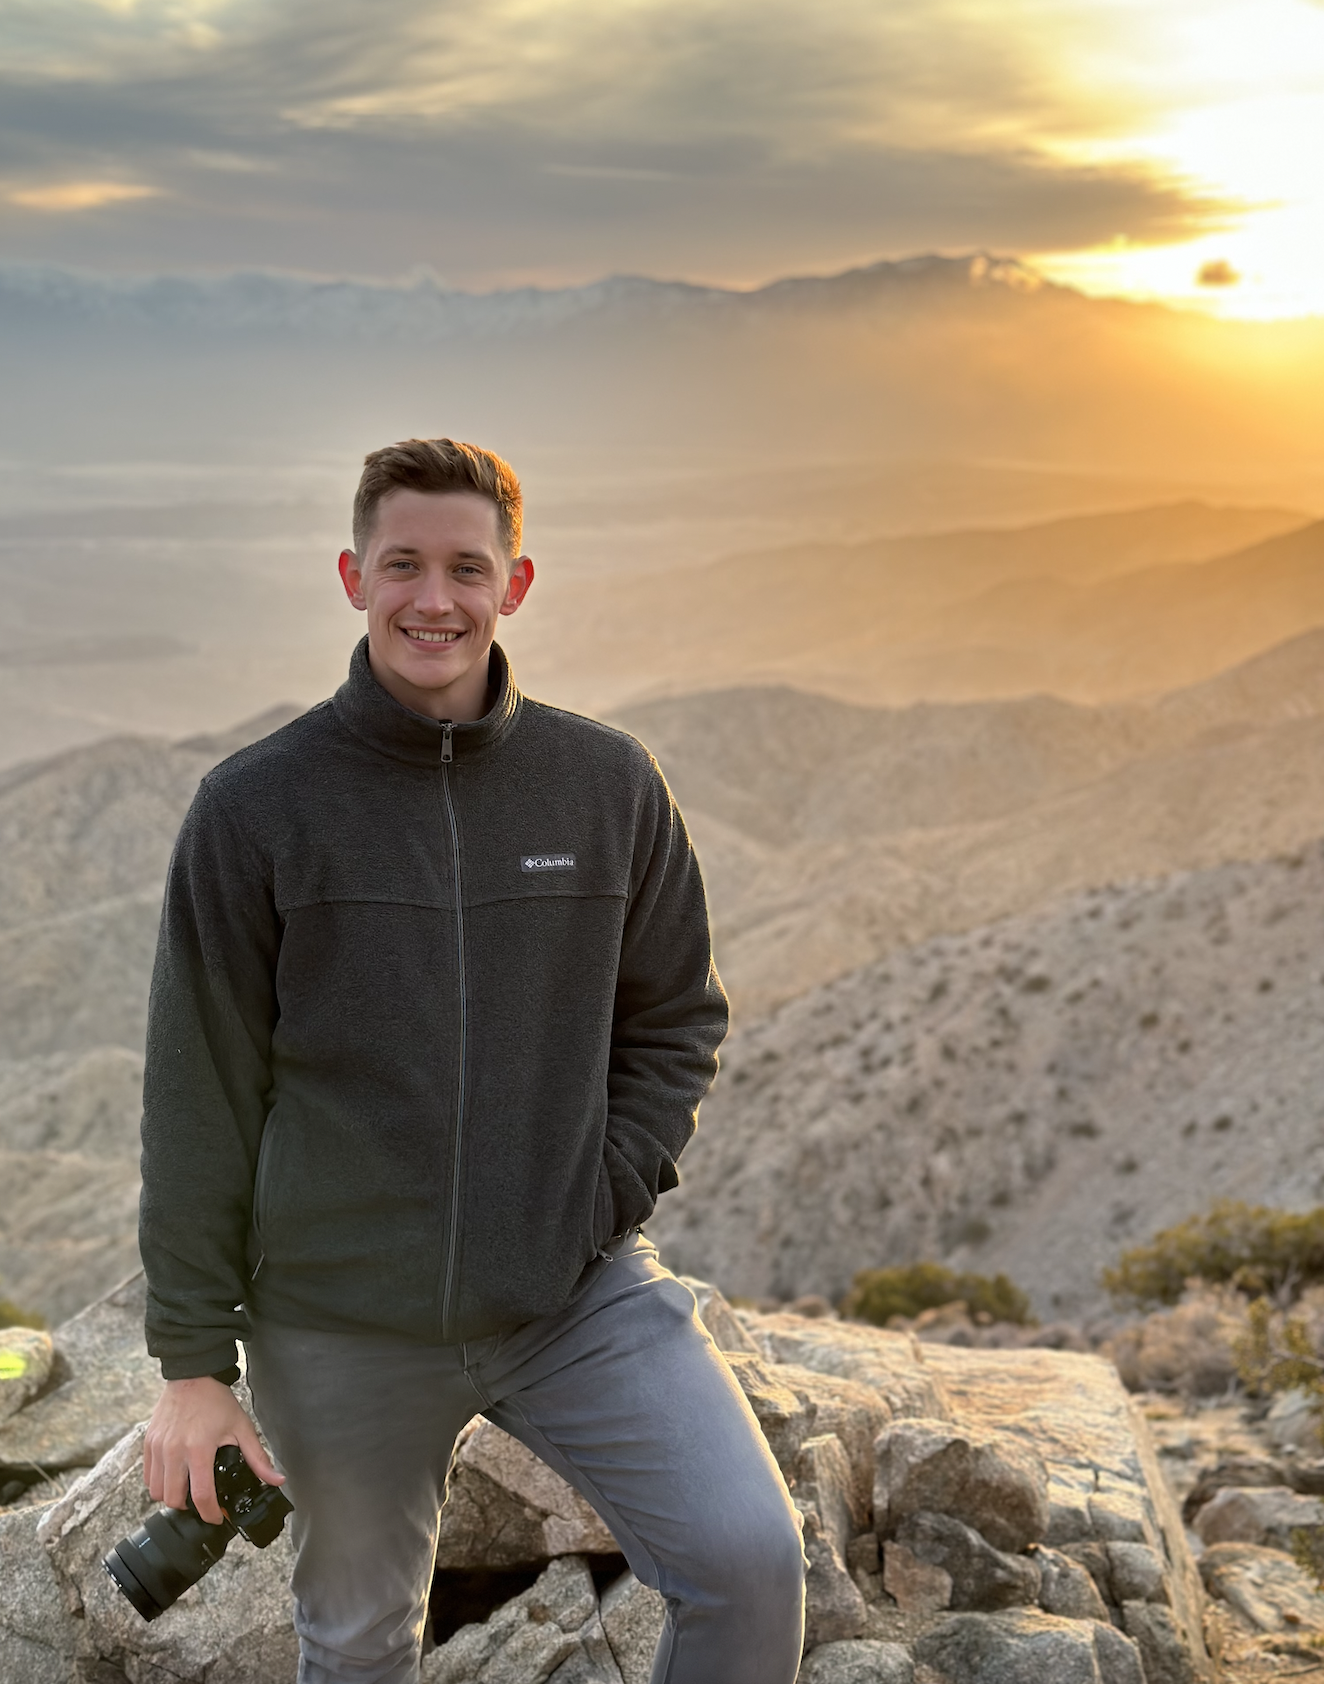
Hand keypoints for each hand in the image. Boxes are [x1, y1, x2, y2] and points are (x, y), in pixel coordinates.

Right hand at [143, 1377, 284, 1524]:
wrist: (192, 1376)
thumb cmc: (216, 1402)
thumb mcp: (242, 1427)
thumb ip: (258, 1458)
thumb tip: (277, 1479)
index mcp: (198, 1449)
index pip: (201, 1496)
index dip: (210, 1514)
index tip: (218, 1518)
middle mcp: (174, 1451)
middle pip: (174, 1500)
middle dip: (189, 1508)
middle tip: (202, 1502)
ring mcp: (158, 1448)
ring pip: (156, 1492)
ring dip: (172, 1497)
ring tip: (188, 1488)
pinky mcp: (148, 1444)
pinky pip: (148, 1477)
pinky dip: (160, 1483)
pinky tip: (175, 1475)